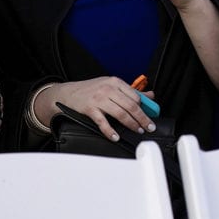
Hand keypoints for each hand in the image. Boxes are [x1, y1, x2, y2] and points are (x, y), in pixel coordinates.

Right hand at [41, 77, 156, 140]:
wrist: (68, 93)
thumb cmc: (92, 90)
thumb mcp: (111, 85)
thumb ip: (131, 91)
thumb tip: (151, 95)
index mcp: (115, 82)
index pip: (135, 96)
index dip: (144, 108)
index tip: (150, 116)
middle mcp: (108, 89)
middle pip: (131, 106)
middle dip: (142, 118)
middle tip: (148, 127)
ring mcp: (99, 99)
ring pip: (120, 113)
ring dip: (131, 124)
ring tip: (137, 130)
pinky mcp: (90, 109)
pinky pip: (103, 122)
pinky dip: (111, 131)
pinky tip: (116, 136)